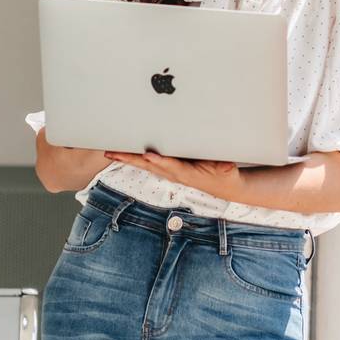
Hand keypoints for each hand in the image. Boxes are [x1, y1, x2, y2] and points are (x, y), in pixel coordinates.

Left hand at [103, 149, 244, 200]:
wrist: (225, 186)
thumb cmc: (225, 176)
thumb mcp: (229, 171)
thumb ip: (226, 168)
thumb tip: (227, 166)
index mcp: (188, 173)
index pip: (172, 166)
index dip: (160, 162)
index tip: (148, 156)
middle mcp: (175, 174)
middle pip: (150, 166)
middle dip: (131, 159)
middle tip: (113, 153)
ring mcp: (171, 173)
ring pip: (146, 165)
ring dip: (128, 159)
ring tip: (111, 152)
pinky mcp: (170, 170)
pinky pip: (149, 163)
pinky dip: (136, 158)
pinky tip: (125, 154)